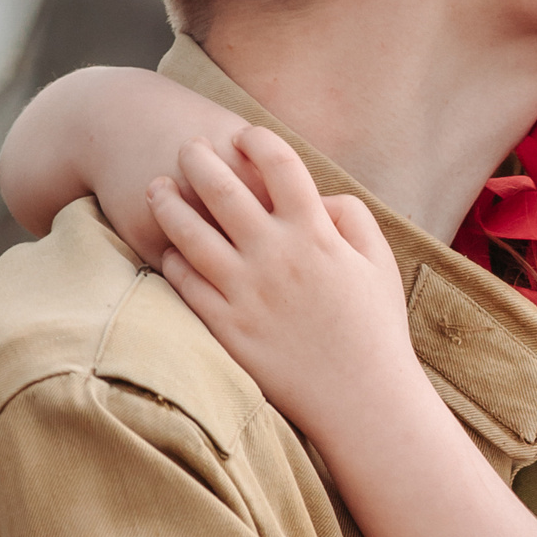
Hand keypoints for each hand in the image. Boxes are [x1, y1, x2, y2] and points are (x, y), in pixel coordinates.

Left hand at [147, 126, 422, 437]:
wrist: (363, 400)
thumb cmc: (376, 330)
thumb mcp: (380, 263)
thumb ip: (352, 217)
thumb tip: (318, 196)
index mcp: (316, 234)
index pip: (278, 164)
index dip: (257, 141)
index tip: (244, 136)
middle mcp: (276, 255)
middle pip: (222, 188)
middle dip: (199, 158)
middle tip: (186, 147)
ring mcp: (246, 292)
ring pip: (190, 233)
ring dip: (169, 203)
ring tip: (156, 188)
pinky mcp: (226, 327)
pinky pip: (185, 283)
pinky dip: (172, 260)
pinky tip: (169, 249)